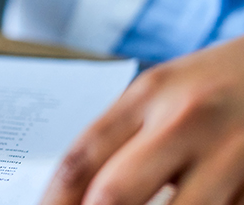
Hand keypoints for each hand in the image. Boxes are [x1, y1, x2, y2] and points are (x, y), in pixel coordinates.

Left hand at [42, 37, 243, 204]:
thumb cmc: (213, 84)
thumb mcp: (160, 94)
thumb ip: (120, 138)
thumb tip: (75, 196)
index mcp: (147, 95)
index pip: (80, 160)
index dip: (52, 202)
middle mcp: (184, 121)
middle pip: (113, 194)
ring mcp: (230, 153)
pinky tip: (190, 203)